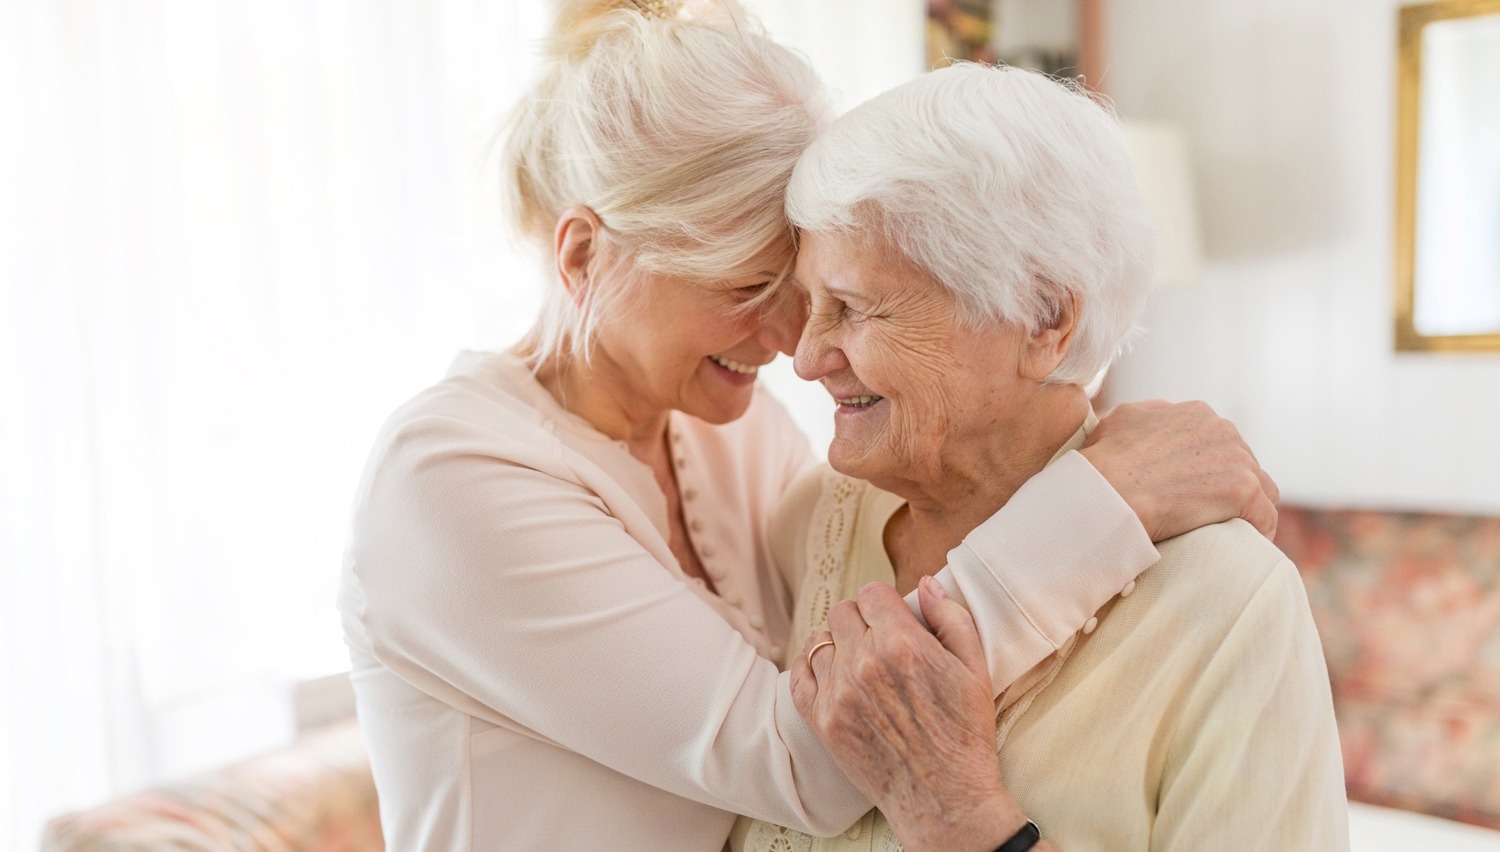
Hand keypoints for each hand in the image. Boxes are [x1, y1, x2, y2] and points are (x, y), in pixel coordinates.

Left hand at [790, 579, 1030, 851]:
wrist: (944, 800)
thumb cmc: (965, 735)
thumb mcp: (975, 669)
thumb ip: (950, 618)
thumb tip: (924, 584)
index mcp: (902, 643)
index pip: (872, 593)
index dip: (885, 603)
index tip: (893, 619)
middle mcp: (864, 663)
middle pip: (843, 612)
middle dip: (862, 620)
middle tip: (879, 641)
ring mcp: (838, 693)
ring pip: (820, 640)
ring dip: (838, 644)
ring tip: (858, 660)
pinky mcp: (822, 720)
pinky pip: (799, 674)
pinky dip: (811, 668)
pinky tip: (832, 674)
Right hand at [1080, 399, 1278, 540]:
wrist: (1107, 492)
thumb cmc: (1104, 461)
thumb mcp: (1121, 419)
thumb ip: (1148, 415)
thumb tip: (1156, 418)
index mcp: (1196, 414)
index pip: (1221, 442)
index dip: (1211, 468)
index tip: (1198, 489)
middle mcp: (1222, 429)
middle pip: (1244, 463)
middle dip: (1230, 487)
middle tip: (1210, 515)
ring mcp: (1237, 459)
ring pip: (1262, 488)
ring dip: (1248, 509)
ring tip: (1230, 532)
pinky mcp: (1244, 490)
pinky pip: (1266, 516)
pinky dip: (1257, 532)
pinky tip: (1244, 546)